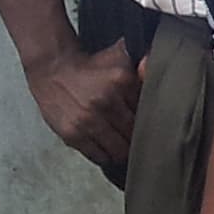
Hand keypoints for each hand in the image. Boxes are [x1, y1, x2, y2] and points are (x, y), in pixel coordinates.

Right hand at [25, 37, 141, 169]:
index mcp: (121, 81)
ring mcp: (88, 120)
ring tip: (122, 146)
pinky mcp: (73, 134)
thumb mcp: (120, 56)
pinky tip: (106, 149)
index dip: (151, 121)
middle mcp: (106, 101)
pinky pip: (98, 156)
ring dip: (122, 151)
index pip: (148, 112)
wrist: (52, 69)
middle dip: (138, 138)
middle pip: (135, 134)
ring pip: (118, 150)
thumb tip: (161, 71)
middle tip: (139, 140)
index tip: (153, 126)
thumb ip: (145, 65)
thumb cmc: (89, 67)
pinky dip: (104, 156)